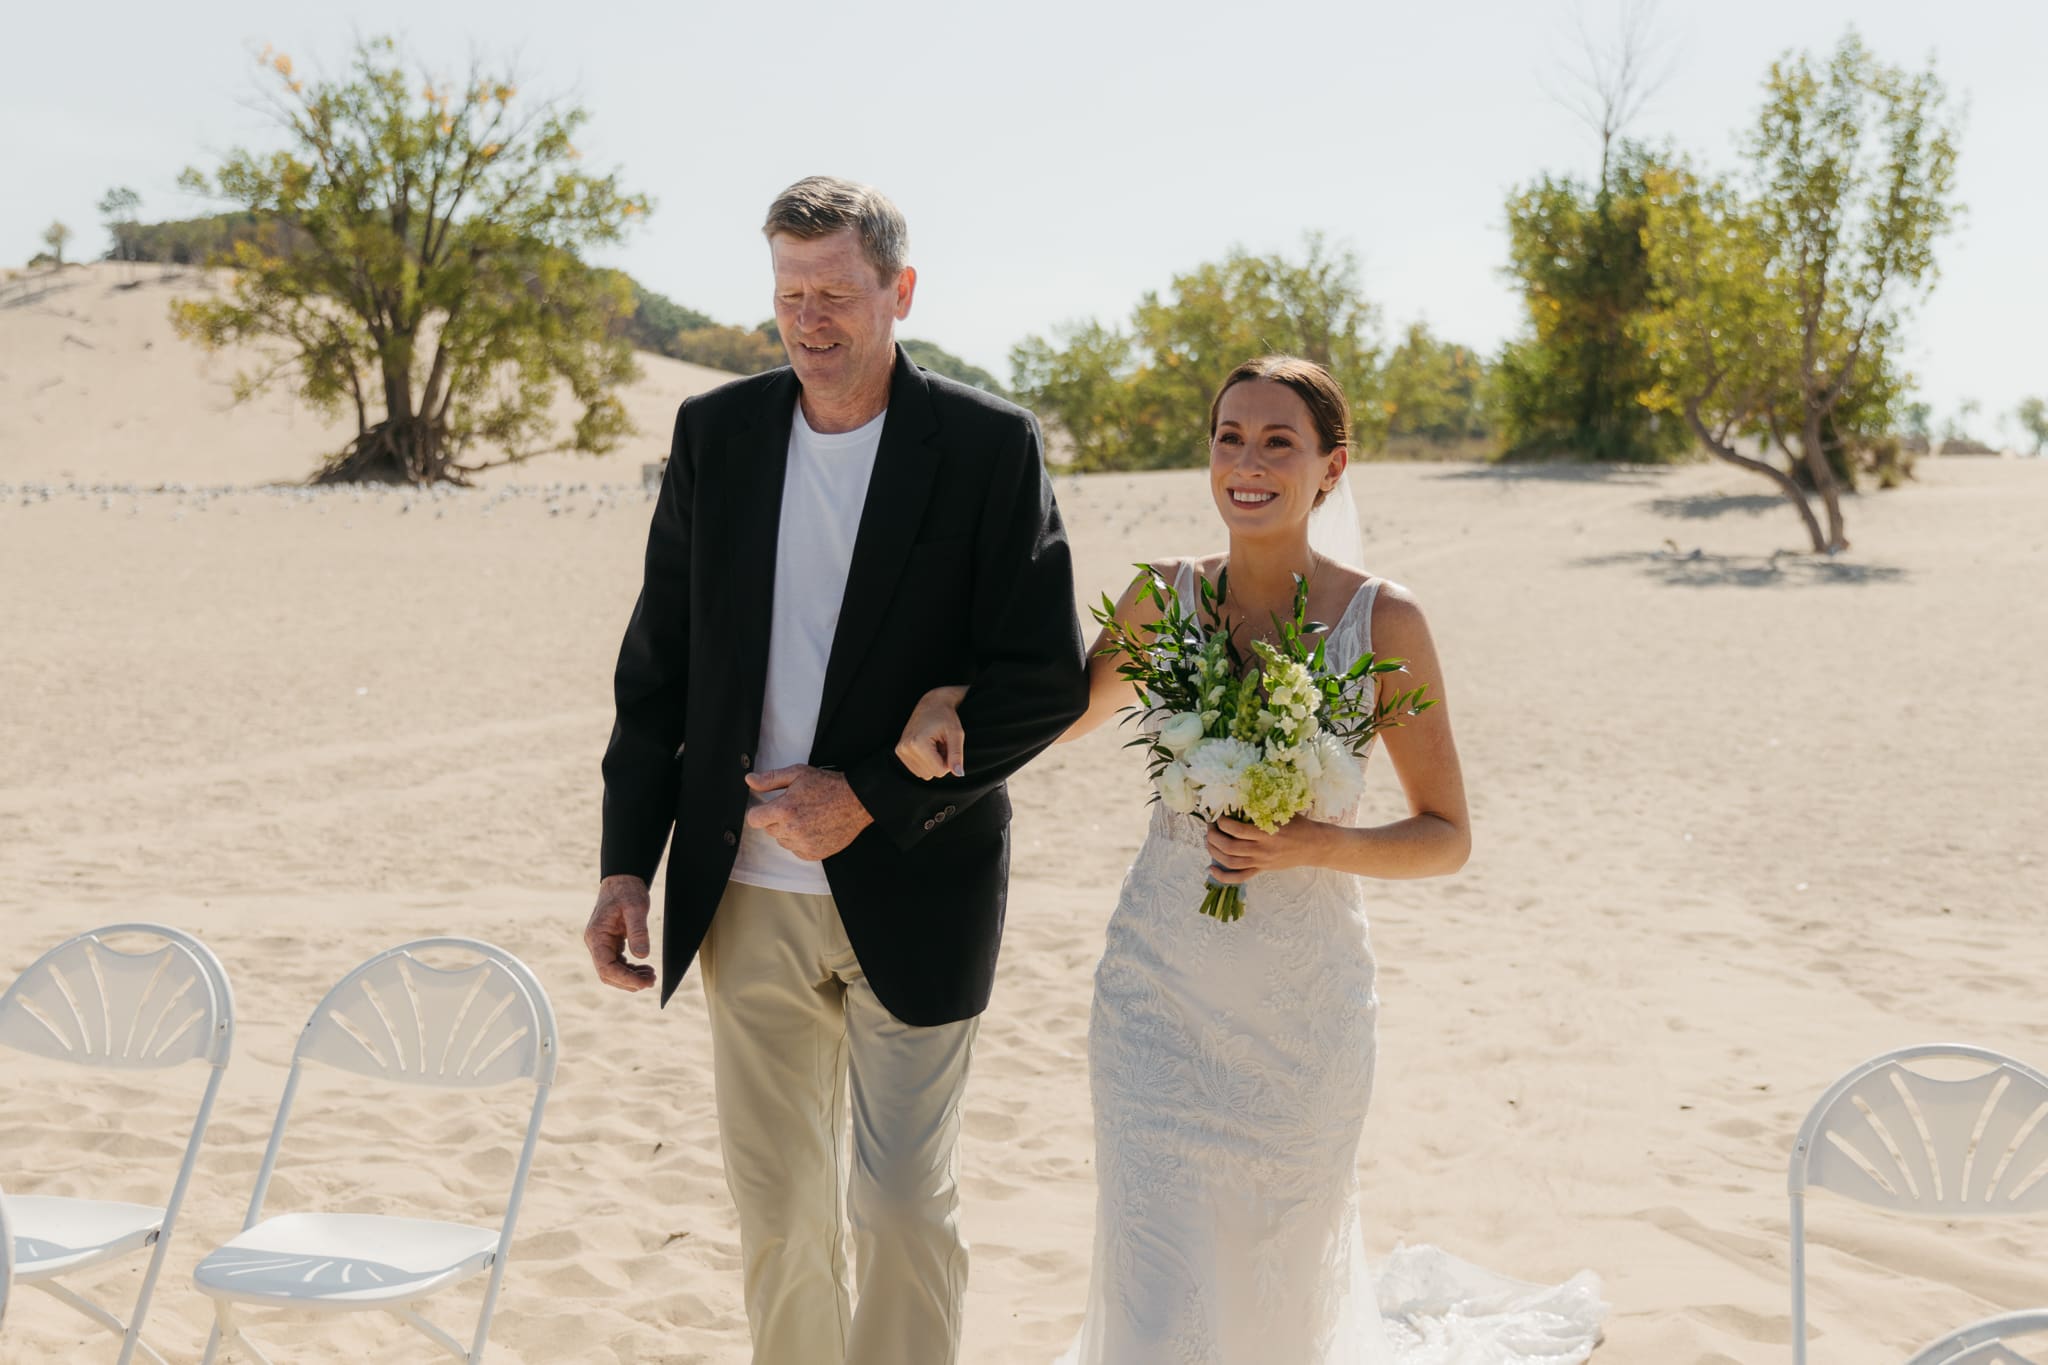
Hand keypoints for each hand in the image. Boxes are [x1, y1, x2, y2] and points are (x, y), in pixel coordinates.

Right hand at [585, 874, 654, 991]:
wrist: (623, 879)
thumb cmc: (627, 891)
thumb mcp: (636, 907)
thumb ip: (638, 931)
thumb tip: (642, 956)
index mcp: (597, 936)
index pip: (606, 967)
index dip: (624, 979)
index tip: (643, 983)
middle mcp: (596, 942)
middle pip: (607, 974)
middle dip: (629, 981)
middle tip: (651, 981)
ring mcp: (602, 944)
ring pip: (612, 971)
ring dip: (631, 977)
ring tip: (651, 976)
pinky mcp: (610, 943)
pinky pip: (617, 963)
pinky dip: (630, 969)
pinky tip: (645, 968)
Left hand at [744, 765, 874, 859]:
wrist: (857, 800)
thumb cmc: (828, 785)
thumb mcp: (798, 774)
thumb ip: (770, 779)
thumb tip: (749, 781)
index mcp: (784, 809)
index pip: (754, 819)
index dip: (760, 812)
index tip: (768, 808)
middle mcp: (792, 830)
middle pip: (769, 830)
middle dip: (777, 819)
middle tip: (796, 807)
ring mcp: (803, 844)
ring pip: (782, 841)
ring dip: (789, 831)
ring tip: (807, 817)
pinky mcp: (814, 853)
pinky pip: (796, 850)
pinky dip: (801, 841)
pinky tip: (814, 828)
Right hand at [896, 685, 968, 779]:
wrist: (931, 703)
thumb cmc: (945, 716)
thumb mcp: (956, 734)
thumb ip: (957, 755)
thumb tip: (959, 774)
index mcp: (918, 743)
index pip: (939, 771)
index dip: (949, 762)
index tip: (949, 745)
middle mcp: (905, 748)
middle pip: (931, 774)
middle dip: (940, 762)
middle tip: (942, 744)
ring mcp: (900, 750)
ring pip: (924, 773)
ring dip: (933, 762)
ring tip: (935, 744)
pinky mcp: (899, 751)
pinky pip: (917, 769)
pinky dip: (925, 761)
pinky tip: (928, 746)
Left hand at [1204, 816, 1331, 884]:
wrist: (1314, 846)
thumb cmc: (1299, 825)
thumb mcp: (1283, 811)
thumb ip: (1263, 807)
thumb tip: (1241, 796)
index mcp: (1267, 833)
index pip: (1237, 831)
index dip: (1222, 823)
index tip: (1218, 816)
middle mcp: (1261, 849)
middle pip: (1229, 847)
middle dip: (1214, 836)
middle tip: (1210, 826)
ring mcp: (1260, 862)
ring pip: (1230, 862)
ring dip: (1214, 851)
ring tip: (1208, 841)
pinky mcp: (1261, 870)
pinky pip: (1239, 877)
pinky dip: (1223, 876)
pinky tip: (1211, 869)